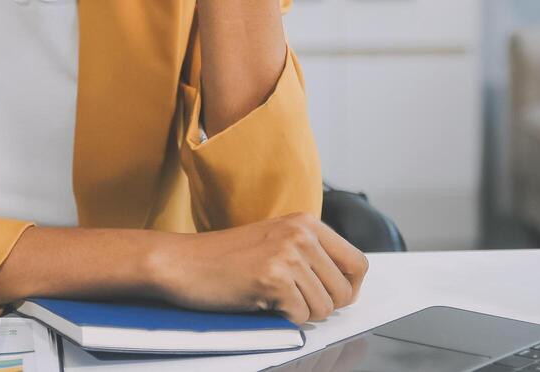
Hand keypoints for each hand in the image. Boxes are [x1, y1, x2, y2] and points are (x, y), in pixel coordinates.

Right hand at [148, 213, 369, 323]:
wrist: (181, 262)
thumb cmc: (224, 258)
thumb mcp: (274, 241)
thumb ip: (310, 252)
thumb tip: (348, 284)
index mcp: (306, 222)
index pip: (358, 263)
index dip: (349, 288)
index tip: (331, 296)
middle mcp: (302, 234)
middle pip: (346, 291)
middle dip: (325, 306)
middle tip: (294, 301)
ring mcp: (288, 254)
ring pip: (325, 308)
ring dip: (301, 312)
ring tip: (272, 297)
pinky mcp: (274, 278)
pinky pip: (301, 316)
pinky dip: (284, 318)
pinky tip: (260, 301)